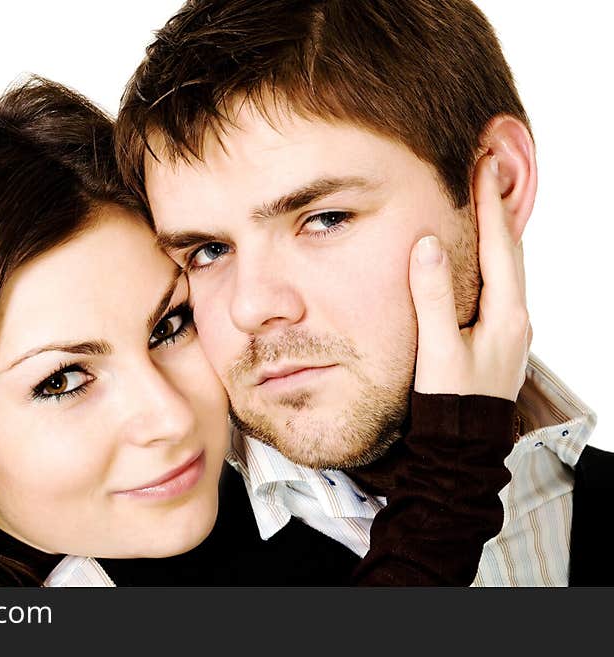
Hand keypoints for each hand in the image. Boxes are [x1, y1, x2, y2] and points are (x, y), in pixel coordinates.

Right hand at [409, 155, 529, 400]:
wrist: (463, 445)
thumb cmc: (451, 402)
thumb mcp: (438, 352)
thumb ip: (432, 298)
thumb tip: (427, 247)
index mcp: (505, 315)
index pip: (499, 246)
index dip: (489, 205)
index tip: (482, 167)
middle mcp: (515, 316)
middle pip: (510, 250)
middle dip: (498, 208)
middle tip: (488, 170)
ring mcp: (509, 326)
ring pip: (506, 266)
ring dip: (496, 231)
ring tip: (485, 200)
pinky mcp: (497, 335)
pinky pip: (498, 283)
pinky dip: (490, 257)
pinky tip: (477, 254)